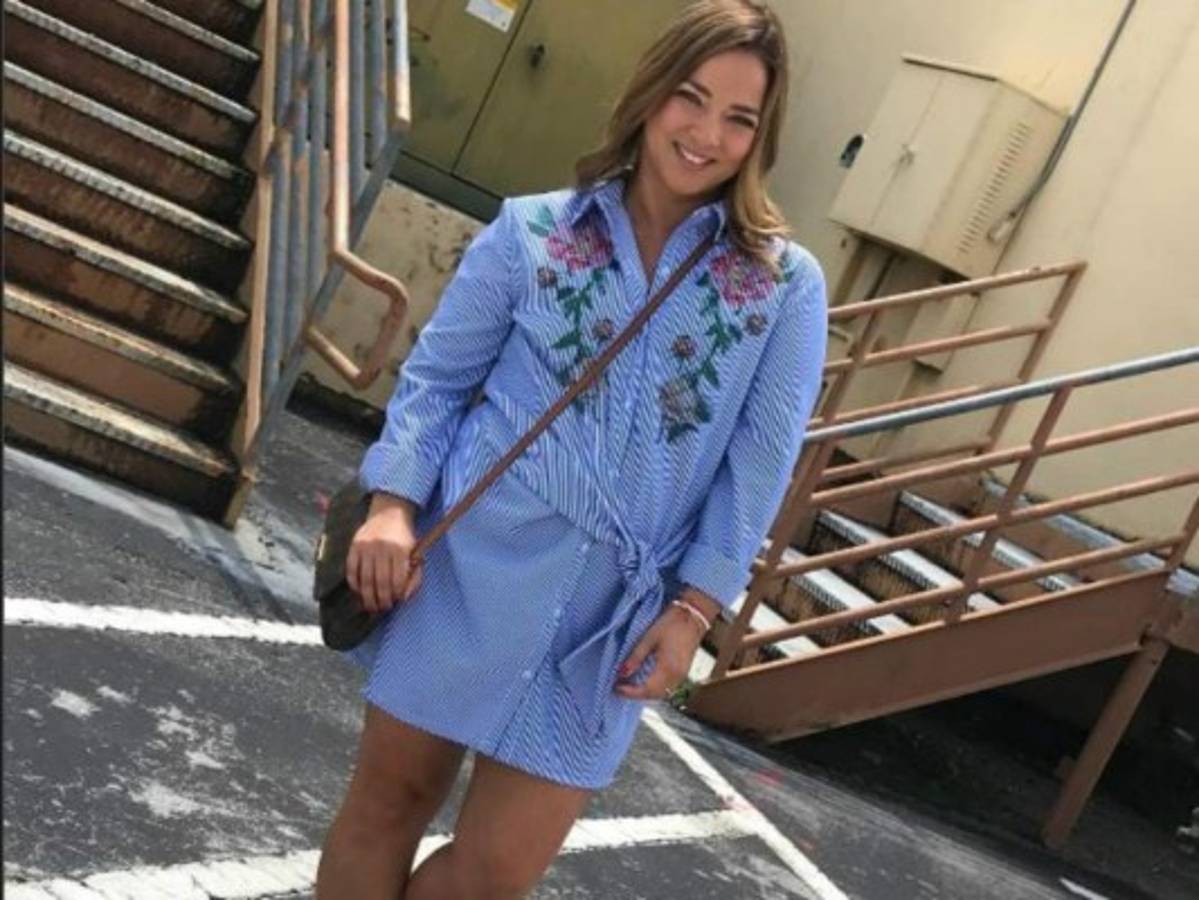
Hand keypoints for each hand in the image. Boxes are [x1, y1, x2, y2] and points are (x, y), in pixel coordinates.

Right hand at [345, 493, 423, 614]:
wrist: (389, 513)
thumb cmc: (404, 537)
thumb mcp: (415, 552)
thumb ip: (414, 575)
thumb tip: (404, 598)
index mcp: (400, 550)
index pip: (397, 579)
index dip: (397, 594)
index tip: (397, 601)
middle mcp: (382, 548)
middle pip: (380, 582)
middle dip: (382, 600)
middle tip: (383, 608)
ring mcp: (366, 547)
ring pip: (365, 579)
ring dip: (368, 597)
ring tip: (372, 606)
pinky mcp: (354, 547)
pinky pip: (351, 571)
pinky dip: (355, 584)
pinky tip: (360, 592)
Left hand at [614, 603, 707, 700]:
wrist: (694, 616)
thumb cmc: (671, 624)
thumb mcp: (649, 638)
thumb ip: (636, 658)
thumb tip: (621, 673)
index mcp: (668, 669)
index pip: (646, 690)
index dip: (630, 692)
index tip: (616, 688)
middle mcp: (676, 677)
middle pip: (654, 695)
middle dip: (636, 694)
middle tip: (620, 687)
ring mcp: (682, 675)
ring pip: (661, 693)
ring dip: (645, 692)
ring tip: (630, 685)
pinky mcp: (684, 672)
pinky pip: (668, 687)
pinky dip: (654, 688)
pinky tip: (645, 680)